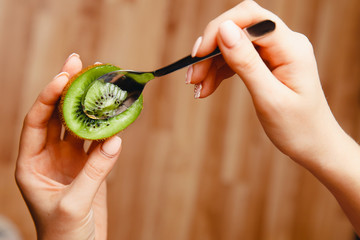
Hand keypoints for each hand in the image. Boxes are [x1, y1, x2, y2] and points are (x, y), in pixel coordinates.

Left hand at [15, 53, 121, 239]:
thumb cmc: (64, 236)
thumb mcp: (74, 204)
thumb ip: (95, 171)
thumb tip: (115, 139)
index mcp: (32, 164)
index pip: (37, 121)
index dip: (49, 96)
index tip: (64, 76)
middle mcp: (49, 156)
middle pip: (58, 115)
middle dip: (68, 88)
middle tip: (79, 61)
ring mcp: (71, 160)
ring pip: (79, 123)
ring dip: (89, 103)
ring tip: (101, 79)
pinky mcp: (90, 166)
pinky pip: (98, 140)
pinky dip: (108, 125)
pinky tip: (116, 110)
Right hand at [187, 0, 359, 233]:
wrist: (314, 145)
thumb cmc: (298, 127)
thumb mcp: (269, 98)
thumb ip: (246, 62)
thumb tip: (224, 28)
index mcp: (291, 47)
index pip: (250, 18)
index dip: (219, 29)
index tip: (198, 55)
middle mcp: (284, 43)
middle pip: (238, 28)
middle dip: (211, 49)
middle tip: (193, 76)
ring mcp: (275, 52)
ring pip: (234, 44)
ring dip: (211, 64)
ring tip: (198, 88)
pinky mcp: (267, 63)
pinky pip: (237, 58)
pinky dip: (219, 71)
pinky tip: (207, 87)